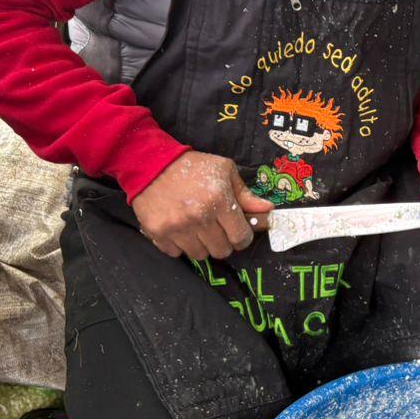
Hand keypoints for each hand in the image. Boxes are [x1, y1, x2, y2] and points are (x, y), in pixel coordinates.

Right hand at [132, 152, 272, 260]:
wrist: (151, 163)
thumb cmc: (193, 167)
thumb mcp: (225, 172)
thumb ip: (246, 195)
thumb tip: (268, 211)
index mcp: (219, 201)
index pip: (241, 237)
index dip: (242, 237)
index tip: (238, 232)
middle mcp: (199, 217)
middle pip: (222, 251)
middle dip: (224, 242)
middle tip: (217, 229)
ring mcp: (177, 228)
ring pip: (200, 255)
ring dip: (202, 245)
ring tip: (198, 229)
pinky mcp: (158, 233)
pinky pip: (176, 254)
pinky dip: (180, 246)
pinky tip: (180, 230)